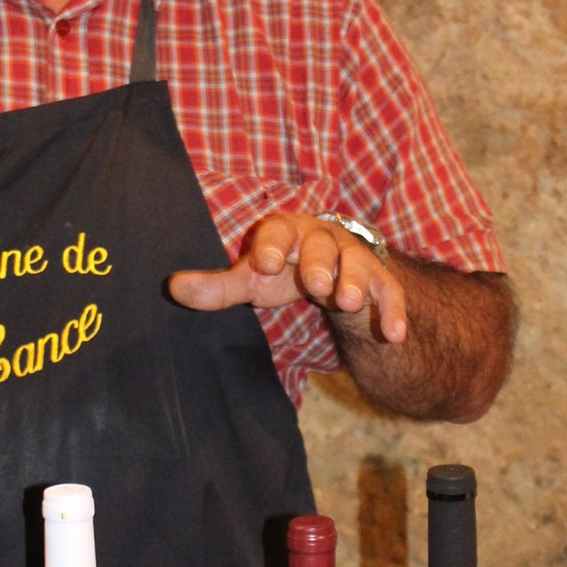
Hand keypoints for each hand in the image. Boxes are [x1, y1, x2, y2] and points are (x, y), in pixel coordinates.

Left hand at [168, 212, 407, 342]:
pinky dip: (394, 313)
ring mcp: (355, 259)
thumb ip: (218, 287)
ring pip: (360, 265)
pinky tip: (395, 336)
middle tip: (316, 282)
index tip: (265, 263)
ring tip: (349, 303)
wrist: (334, 273)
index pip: (278, 230)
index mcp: (287, 231)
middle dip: (320, 262)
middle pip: (323, 244)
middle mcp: (324, 239)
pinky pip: (391, 294)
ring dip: (356, 281)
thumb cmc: (284, 270)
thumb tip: (172, 288)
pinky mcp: (381, 283)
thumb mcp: (252, 279)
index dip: (273, 245)